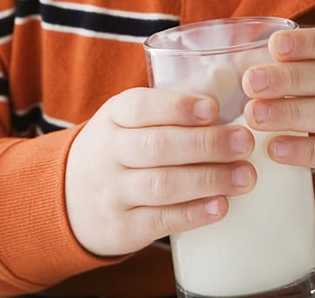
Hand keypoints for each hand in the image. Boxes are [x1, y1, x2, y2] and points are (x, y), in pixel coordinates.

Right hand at [64, 87, 255, 256]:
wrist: (69, 198)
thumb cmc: (121, 147)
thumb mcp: (130, 119)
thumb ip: (170, 108)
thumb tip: (230, 86)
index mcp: (115, 115)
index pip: (141, 106)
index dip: (178, 107)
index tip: (213, 108)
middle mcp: (110, 151)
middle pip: (158, 146)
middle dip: (206, 144)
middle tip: (245, 142)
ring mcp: (113, 192)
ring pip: (162, 184)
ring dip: (209, 179)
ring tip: (245, 176)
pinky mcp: (121, 228)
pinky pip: (159, 221)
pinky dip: (193, 213)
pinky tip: (221, 206)